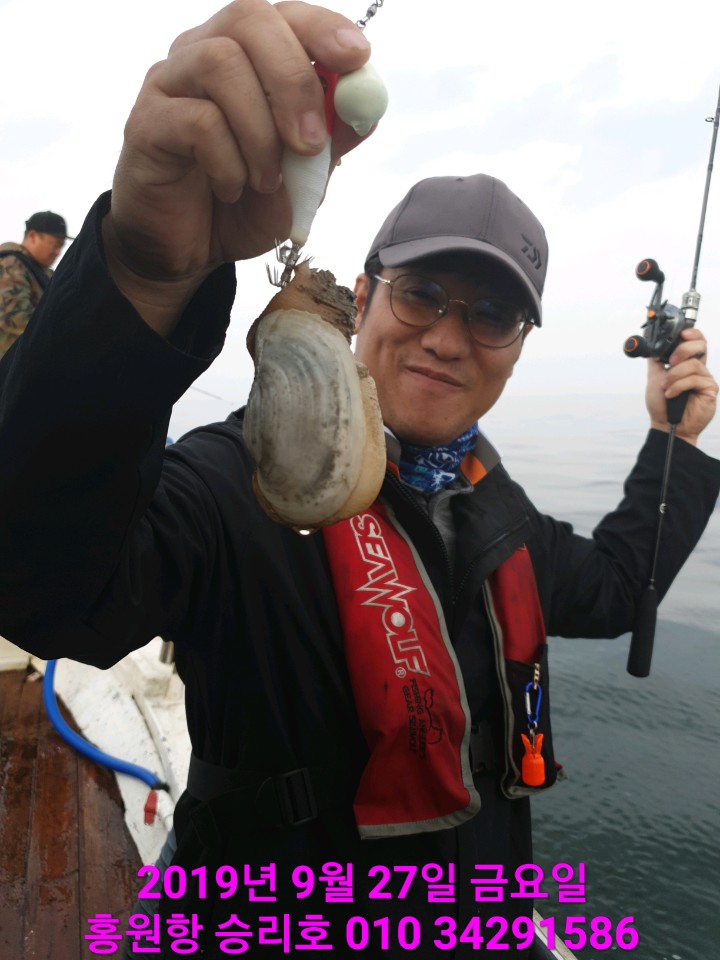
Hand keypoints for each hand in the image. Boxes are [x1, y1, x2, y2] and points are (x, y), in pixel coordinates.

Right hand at [101, 0, 372, 333]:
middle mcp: (203, 54)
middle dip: (292, 80)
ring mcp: (169, 84)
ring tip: (267, 181)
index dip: (322, 28)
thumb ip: (331, 141)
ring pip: (219, 64)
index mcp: (248, 58)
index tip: (356, 58)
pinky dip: (228, 163)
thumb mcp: (303, 178)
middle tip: (310, 142)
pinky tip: (231, 189)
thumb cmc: (243, 203)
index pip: (284, 15)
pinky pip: (195, 121)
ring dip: (259, 131)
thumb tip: (367, 107)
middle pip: (248, 20)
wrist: (189, 251)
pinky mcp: (146, 124)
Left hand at [646, 327, 718, 444]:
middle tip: (671, 362)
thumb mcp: (655, 378)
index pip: (696, 341)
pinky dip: (679, 385)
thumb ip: (656, 361)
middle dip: (683, 350)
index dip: (692, 333)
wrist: (665, 425)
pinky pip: (694, 379)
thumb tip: (653, 345)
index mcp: (687, 363)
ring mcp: (705, 378)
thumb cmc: (662, 405)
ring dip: (675, 375)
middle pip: (700, 345)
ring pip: (693, 364)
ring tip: (666, 387)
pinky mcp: (710, 389)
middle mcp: (698, 368)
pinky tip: (671, 394)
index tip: (682, 333)